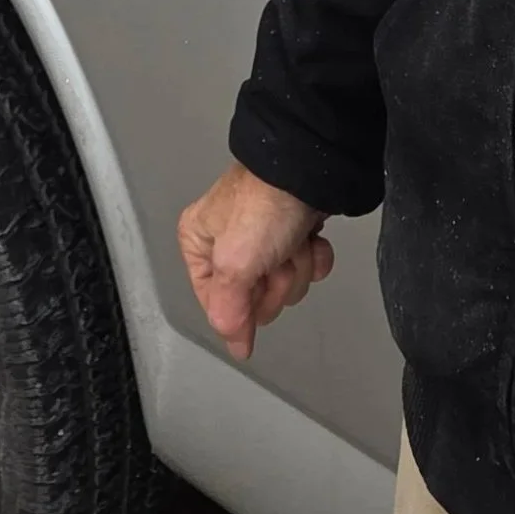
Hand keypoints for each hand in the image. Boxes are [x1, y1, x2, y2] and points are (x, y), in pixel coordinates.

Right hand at [178, 161, 333, 360]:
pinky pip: (307, 265)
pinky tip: (313, 236)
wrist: (308, 168)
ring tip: (294, 240)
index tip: (255, 291)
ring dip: (298, 266)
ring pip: (286, 284)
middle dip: (276, 281)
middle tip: (276, 257)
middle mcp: (228, 242)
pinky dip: (315, 255)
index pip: (216, 305)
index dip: (242, 308)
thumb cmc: (263, 208)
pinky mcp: (295, 230)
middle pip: (255, 297)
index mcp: (199, 244)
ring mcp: (264, 236)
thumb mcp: (234, 265)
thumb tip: (236, 345)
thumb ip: (228, 311)